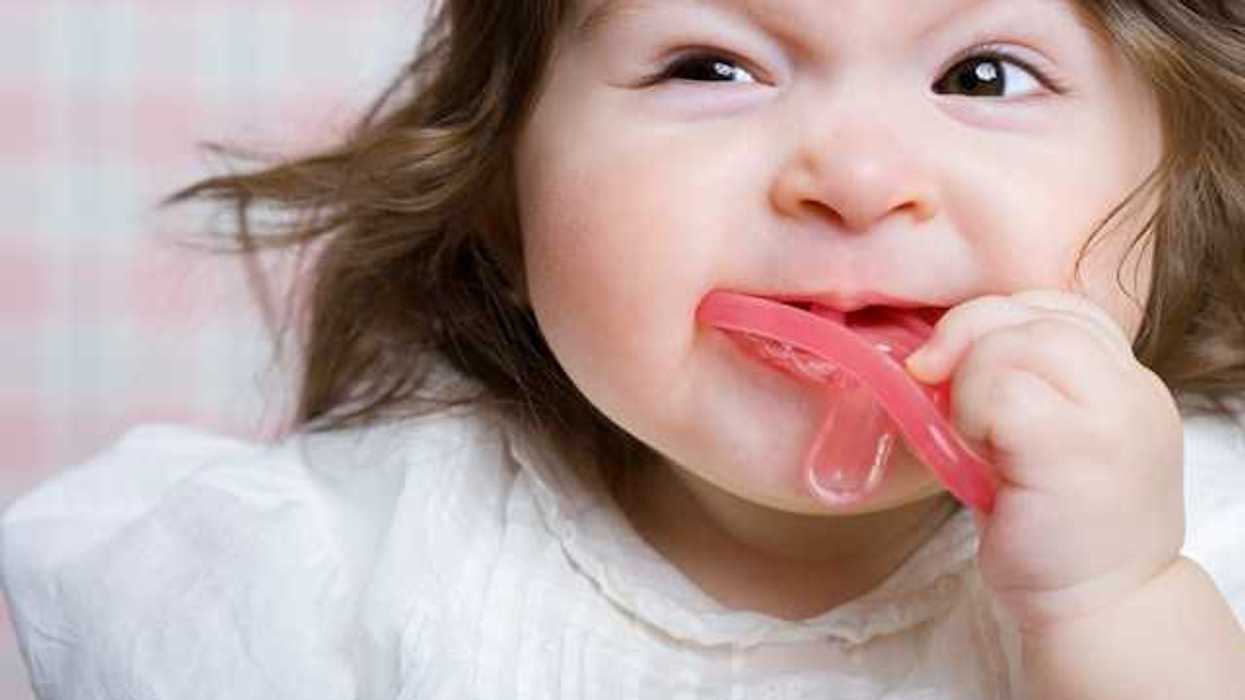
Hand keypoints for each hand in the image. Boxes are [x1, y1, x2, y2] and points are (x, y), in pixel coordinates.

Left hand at [904, 289, 1184, 631]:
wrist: (1101, 610)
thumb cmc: (1059, 535)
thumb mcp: (1049, 444)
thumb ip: (1021, 387)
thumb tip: (940, 354)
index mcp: (1127, 384)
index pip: (1061, 307)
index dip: (999, 319)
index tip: (959, 363)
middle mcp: (1132, 390)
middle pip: (1036, 312)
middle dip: (967, 335)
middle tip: (934, 381)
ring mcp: (1112, 417)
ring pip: (1020, 340)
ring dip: (971, 379)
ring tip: (974, 434)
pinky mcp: (1076, 448)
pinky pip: (1004, 389)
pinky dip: (972, 411)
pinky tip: (978, 453)